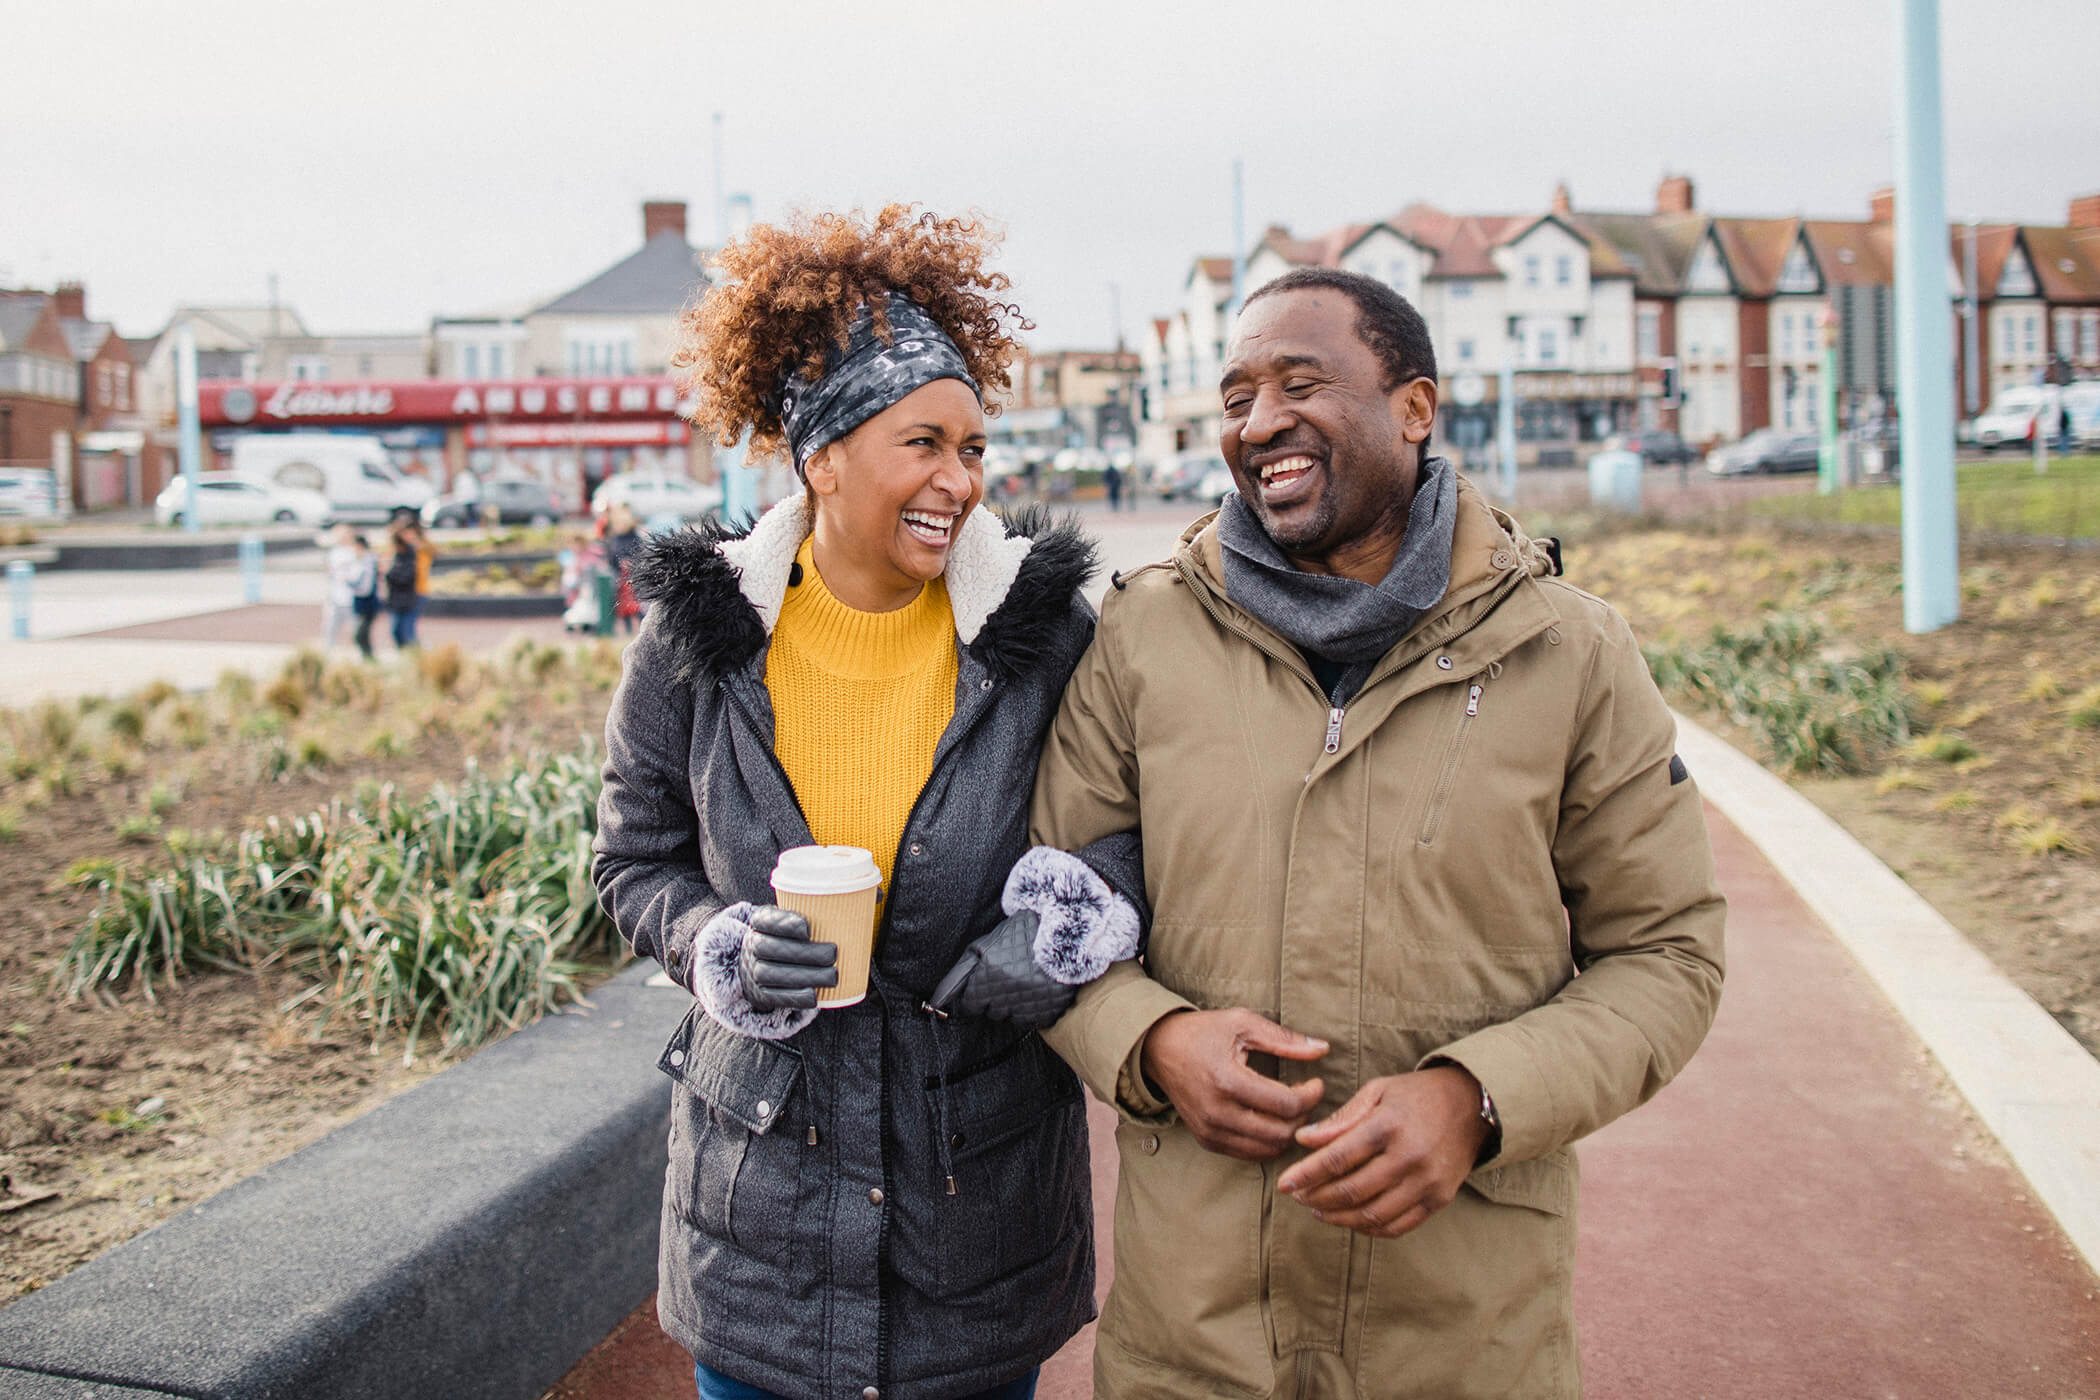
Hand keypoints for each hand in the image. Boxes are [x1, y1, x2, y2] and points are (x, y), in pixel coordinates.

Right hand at [738, 906, 837, 1010]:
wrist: (758, 963)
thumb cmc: (789, 935)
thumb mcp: (793, 916)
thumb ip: (819, 909)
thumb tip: (868, 894)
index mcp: (760, 921)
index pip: (766, 919)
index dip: (784, 924)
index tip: (808, 929)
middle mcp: (752, 944)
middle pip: (771, 949)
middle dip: (804, 953)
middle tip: (833, 954)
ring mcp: (753, 970)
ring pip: (773, 974)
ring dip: (805, 976)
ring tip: (832, 976)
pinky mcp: (760, 994)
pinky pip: (775, 997)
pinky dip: (795, 997)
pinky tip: (814, 995)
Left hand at [926, 912, 1077, 1030]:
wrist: (1064, 931)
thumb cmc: (1020, 936)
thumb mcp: (985, 947)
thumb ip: (960, 973)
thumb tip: (939, 1001)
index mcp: (989, 974)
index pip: (970, 1005)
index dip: (974, 997)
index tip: (982, 990)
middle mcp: (1007, 991)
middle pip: (990, 1013)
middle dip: (995, 1000)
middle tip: (1007, 980)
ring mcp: (1031, 1002)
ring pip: (1011, 1019)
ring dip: (1013, 1006)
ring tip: (1023, 983)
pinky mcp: (1049, 1010)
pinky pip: (1032, 1021)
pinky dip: (1032, 1010)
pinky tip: (1036, 990)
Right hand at [1138, 1009, 1327, 1159]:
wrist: (1160, 1049)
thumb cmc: (1204, 1032)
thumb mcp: (1243, 1024)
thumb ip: (1284, 1040)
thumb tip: (1323, 1049)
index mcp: (1227, 1080)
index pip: (1285, 1104)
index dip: (1311, 1096)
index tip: (1316, 1082)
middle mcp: (1217, 1112)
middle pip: (1281, 1133)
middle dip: (1303, 1117)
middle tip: (1305, 1096)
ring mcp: (1210, 1131)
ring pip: (1268, 1149)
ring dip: (1288, 1132)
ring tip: (1290, 1108)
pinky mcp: (1207, 1141)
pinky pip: (1250, 1154)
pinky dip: (1268, 1142)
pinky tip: (1272, 1119)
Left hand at [1275, 1066, 1488, 1237]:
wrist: (1474, 1105)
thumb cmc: (1417, 1095)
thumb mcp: (1378, 1092)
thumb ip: (1341, 1118)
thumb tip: (1303, 1140)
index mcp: (1389, 1125)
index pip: (1337, 1158)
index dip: (1306, 1174)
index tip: (1284, 1184)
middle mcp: (1409, 1157)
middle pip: (1351, 1191)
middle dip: (1317, 1198)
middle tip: (1299, 1197)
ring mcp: (1427, 1182)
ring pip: (1372, 1215)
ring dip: (1338, 1218)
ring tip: (1318, 1210)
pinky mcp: (1439, 1200)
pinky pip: (1397, 1226)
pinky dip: (1368, 1229)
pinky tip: (1351, 1220)